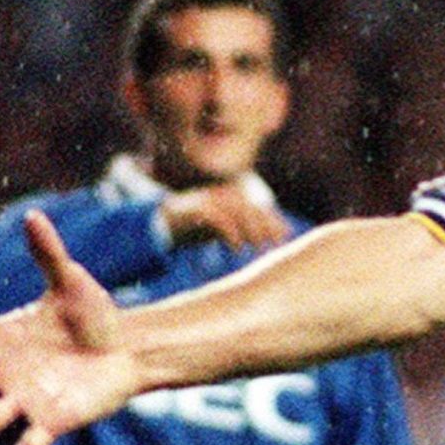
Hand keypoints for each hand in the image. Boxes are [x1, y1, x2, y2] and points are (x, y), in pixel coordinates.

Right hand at [159, 181, 290, 251]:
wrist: (158, 223)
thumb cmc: (193, 227)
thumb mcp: (221, 227)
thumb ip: (242, 229)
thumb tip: (268, 238)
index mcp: (228, 197)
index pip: (255, 205)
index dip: (272, 219)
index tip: (286, 235)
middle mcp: (220, 195)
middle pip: (250, 208)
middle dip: (266, 225)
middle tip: (277, 243)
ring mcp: (207, 200)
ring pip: (237, 212)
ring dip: (252, 230)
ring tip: (260, 247)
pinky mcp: (195, 210)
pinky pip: (217, 220)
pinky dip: (230, 234)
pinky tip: (237, 249)